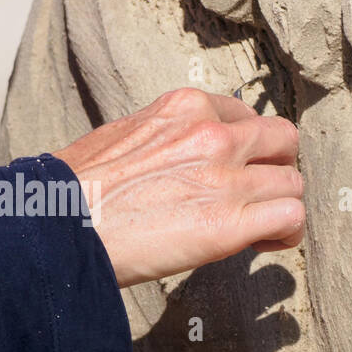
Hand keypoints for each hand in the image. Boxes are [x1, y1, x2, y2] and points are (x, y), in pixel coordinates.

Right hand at [54, 88, 304, 287]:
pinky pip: (291, 217)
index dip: (244, 147)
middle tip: (256, 197)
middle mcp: (213, 134)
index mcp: (185, 107)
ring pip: (292, 182)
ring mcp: (226, 177)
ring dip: (279, 206)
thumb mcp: (121, 137)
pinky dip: (285, 232)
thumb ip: (163, 139)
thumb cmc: (74, 190)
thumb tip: (172, 160)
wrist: (59, 226)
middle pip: (282, 141)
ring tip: (257, 230)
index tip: (231, 172)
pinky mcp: (230, 223)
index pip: (244, 116)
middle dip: (274, 169)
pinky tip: (262, 244)